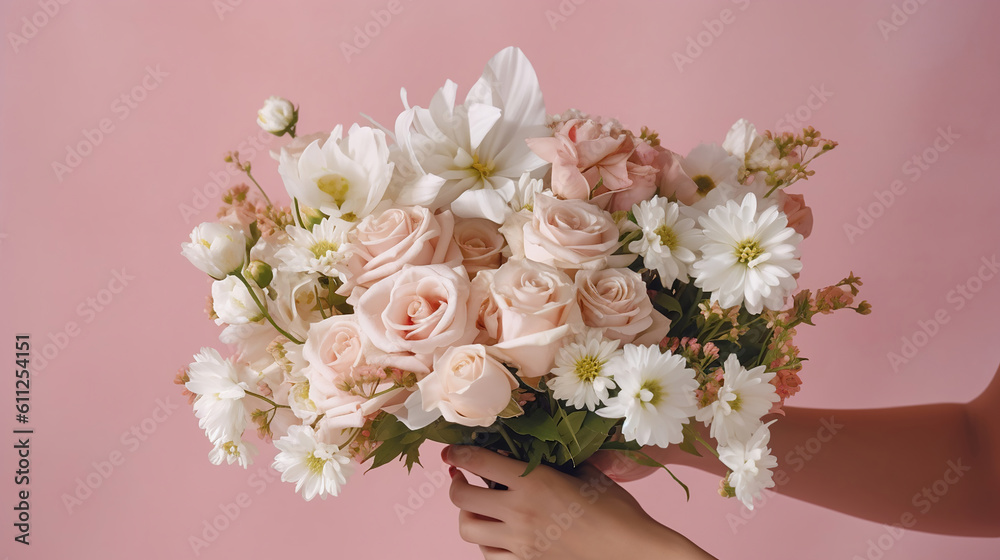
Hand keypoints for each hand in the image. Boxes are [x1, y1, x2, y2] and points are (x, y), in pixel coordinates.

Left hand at [443, 445, 715, 559]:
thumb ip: (554, 462)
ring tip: (477, 506)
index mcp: (533, 482)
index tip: (450, 452)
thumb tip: (534, 451)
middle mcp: (519, 512)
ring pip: (468, 528)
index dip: (457, 453)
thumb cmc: (617, 511)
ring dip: (467, 514)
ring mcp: (520, 542)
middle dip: (456, 483)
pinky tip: (496, 533)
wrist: (632, 554)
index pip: (478, 461)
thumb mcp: (586, 474)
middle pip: (461, 497)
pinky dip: (485, 542)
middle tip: (462, 476)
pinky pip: (488, 555)